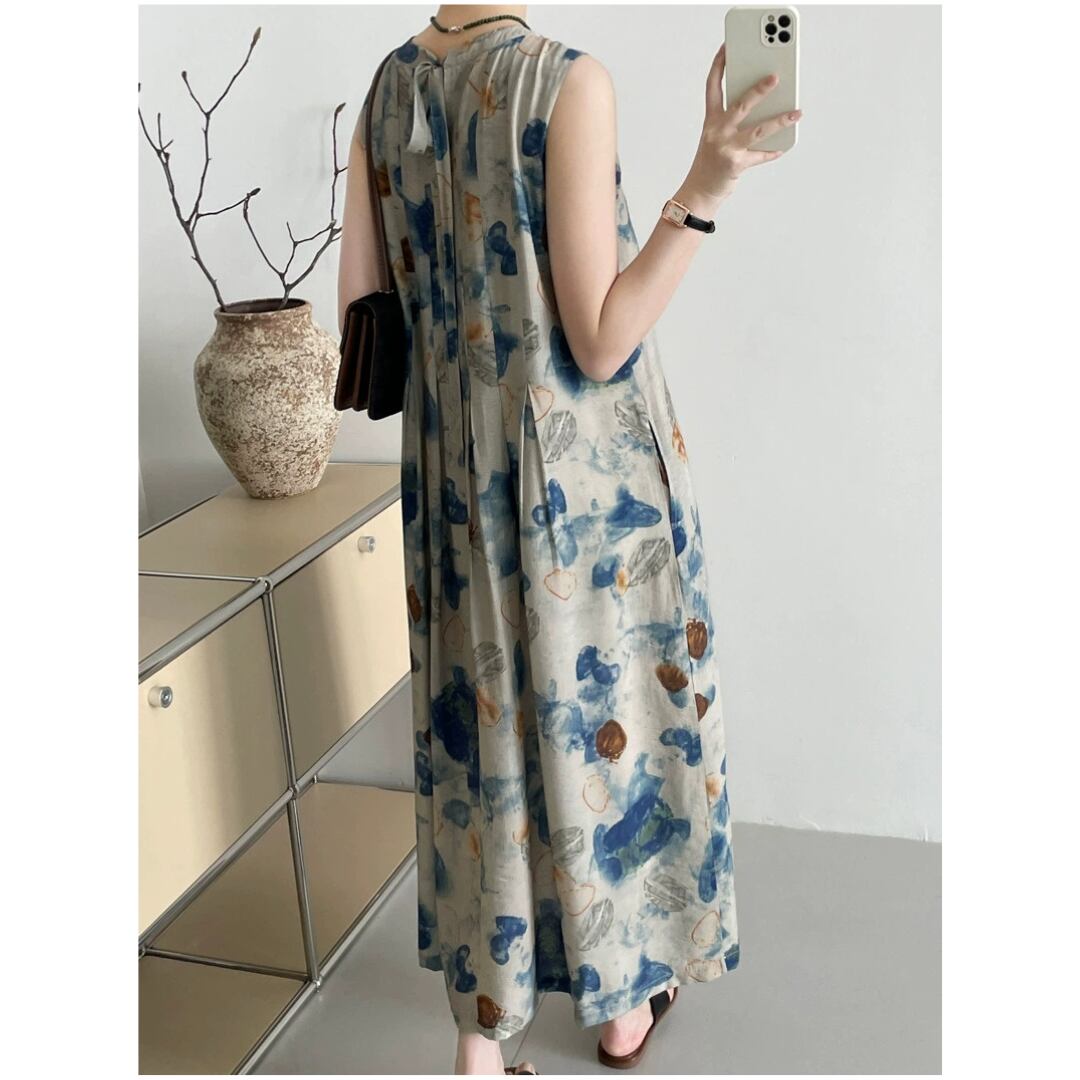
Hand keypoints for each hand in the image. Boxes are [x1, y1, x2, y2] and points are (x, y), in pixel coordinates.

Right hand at [683, 43, 801, 204]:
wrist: (699, 192)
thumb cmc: (710, 162)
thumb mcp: (715, 136)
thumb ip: (733, 120)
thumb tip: (764, 107)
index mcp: (710, 121)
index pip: (712, 87)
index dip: (719, 66)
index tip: (727, 47)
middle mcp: (717, 132)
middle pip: (740, 105)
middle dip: (759, 90)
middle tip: (776, 77)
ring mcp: (727, 148)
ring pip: (758, 130)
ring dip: (780, 121)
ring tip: (797, 113)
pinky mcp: (736, 164)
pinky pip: (761, 155)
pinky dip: (773, 151)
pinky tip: (783, 146)